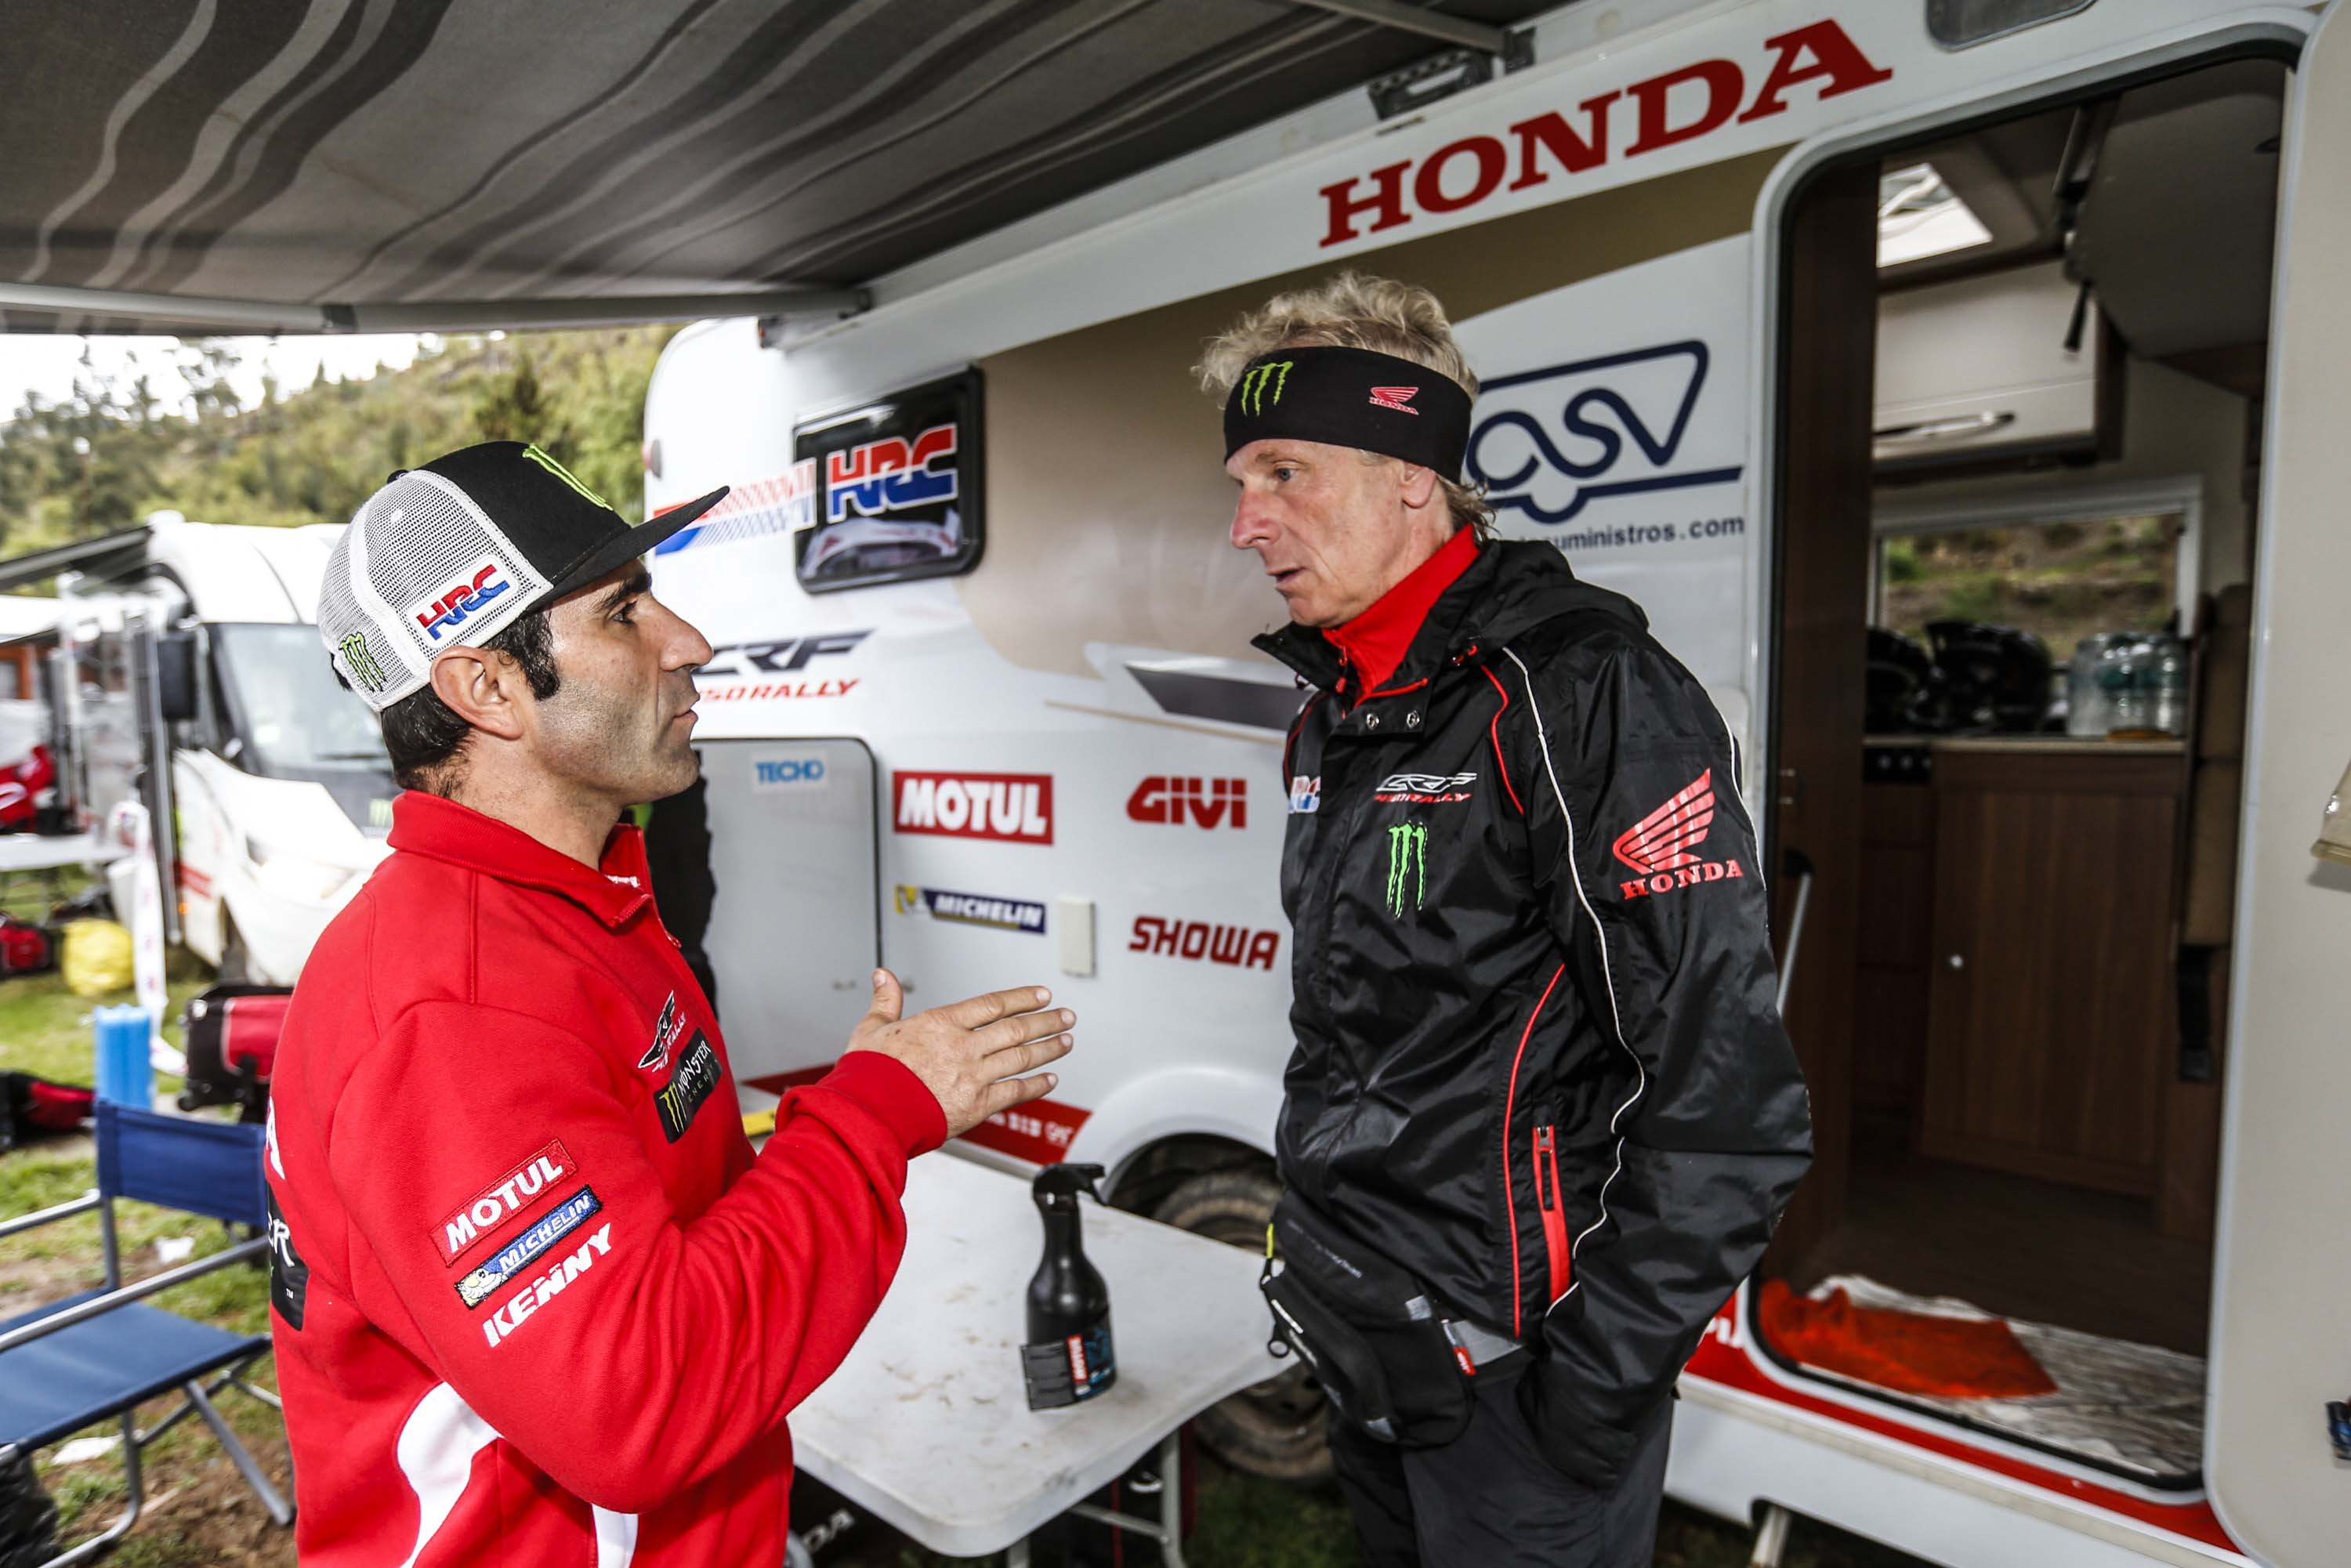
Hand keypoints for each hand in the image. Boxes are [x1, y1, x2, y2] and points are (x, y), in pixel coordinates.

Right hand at [846, 970, 1073, 1138]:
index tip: (1042, 995)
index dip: (1022, 998)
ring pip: (1021, 1057)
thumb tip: (883, 976)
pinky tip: (1049, 1080)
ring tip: (1066, 1041)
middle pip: (1015, 1029)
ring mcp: (972, 1076)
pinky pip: (1014, 1092)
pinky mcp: (975, 1105)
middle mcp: (963, 1047)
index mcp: (941, 1024)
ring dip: (1048, 1048)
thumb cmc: (868, 1075)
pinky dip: (1035, 1085)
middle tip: (1066, 1016)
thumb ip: (885, 1001)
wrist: (868, 1115)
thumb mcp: (871, 1029)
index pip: (993, 1004)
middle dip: (1046, 1021)